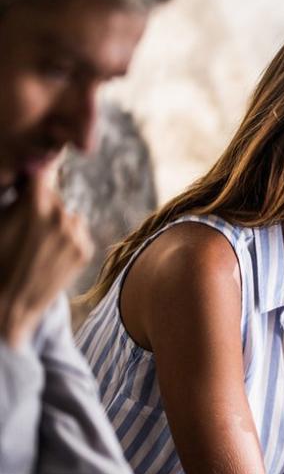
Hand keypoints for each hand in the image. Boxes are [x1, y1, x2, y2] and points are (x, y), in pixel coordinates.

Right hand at [0, 177, 91, 347]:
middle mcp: (62, 215)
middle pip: (54, 196)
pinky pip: (77, 233)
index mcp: (36, 204)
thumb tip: (29, 170)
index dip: (34, 174)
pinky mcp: (85, 251)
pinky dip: (66, 238)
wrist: (8, 303)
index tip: (30, 178)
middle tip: (26, 224)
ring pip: (68, 215)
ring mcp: (77, 234)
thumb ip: (16, 197)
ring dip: (56, 222)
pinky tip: (48, 254)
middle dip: (40, 204)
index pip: (42, 172)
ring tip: (36, 243)